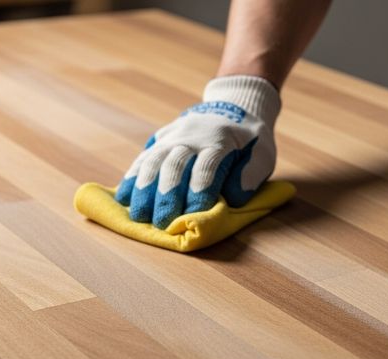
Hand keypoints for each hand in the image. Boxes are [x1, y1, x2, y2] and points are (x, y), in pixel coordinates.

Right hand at [115, 75, 280, 228]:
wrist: (235, 106)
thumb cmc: (251, 140)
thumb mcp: (263, 155)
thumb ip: (249, 176)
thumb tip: (230, 199)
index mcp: (220, 141)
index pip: (207, 168)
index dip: (199, 192)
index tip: (193, 215)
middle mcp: (192, 137)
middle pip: (175, 166)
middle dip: (167, 196)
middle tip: (161, 223)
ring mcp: (173, 136)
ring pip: (154, 160)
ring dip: (144, 189)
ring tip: (138, 214)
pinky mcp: (161, 138)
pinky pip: (144, 157)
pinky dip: (132, 177)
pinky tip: (124, 196)